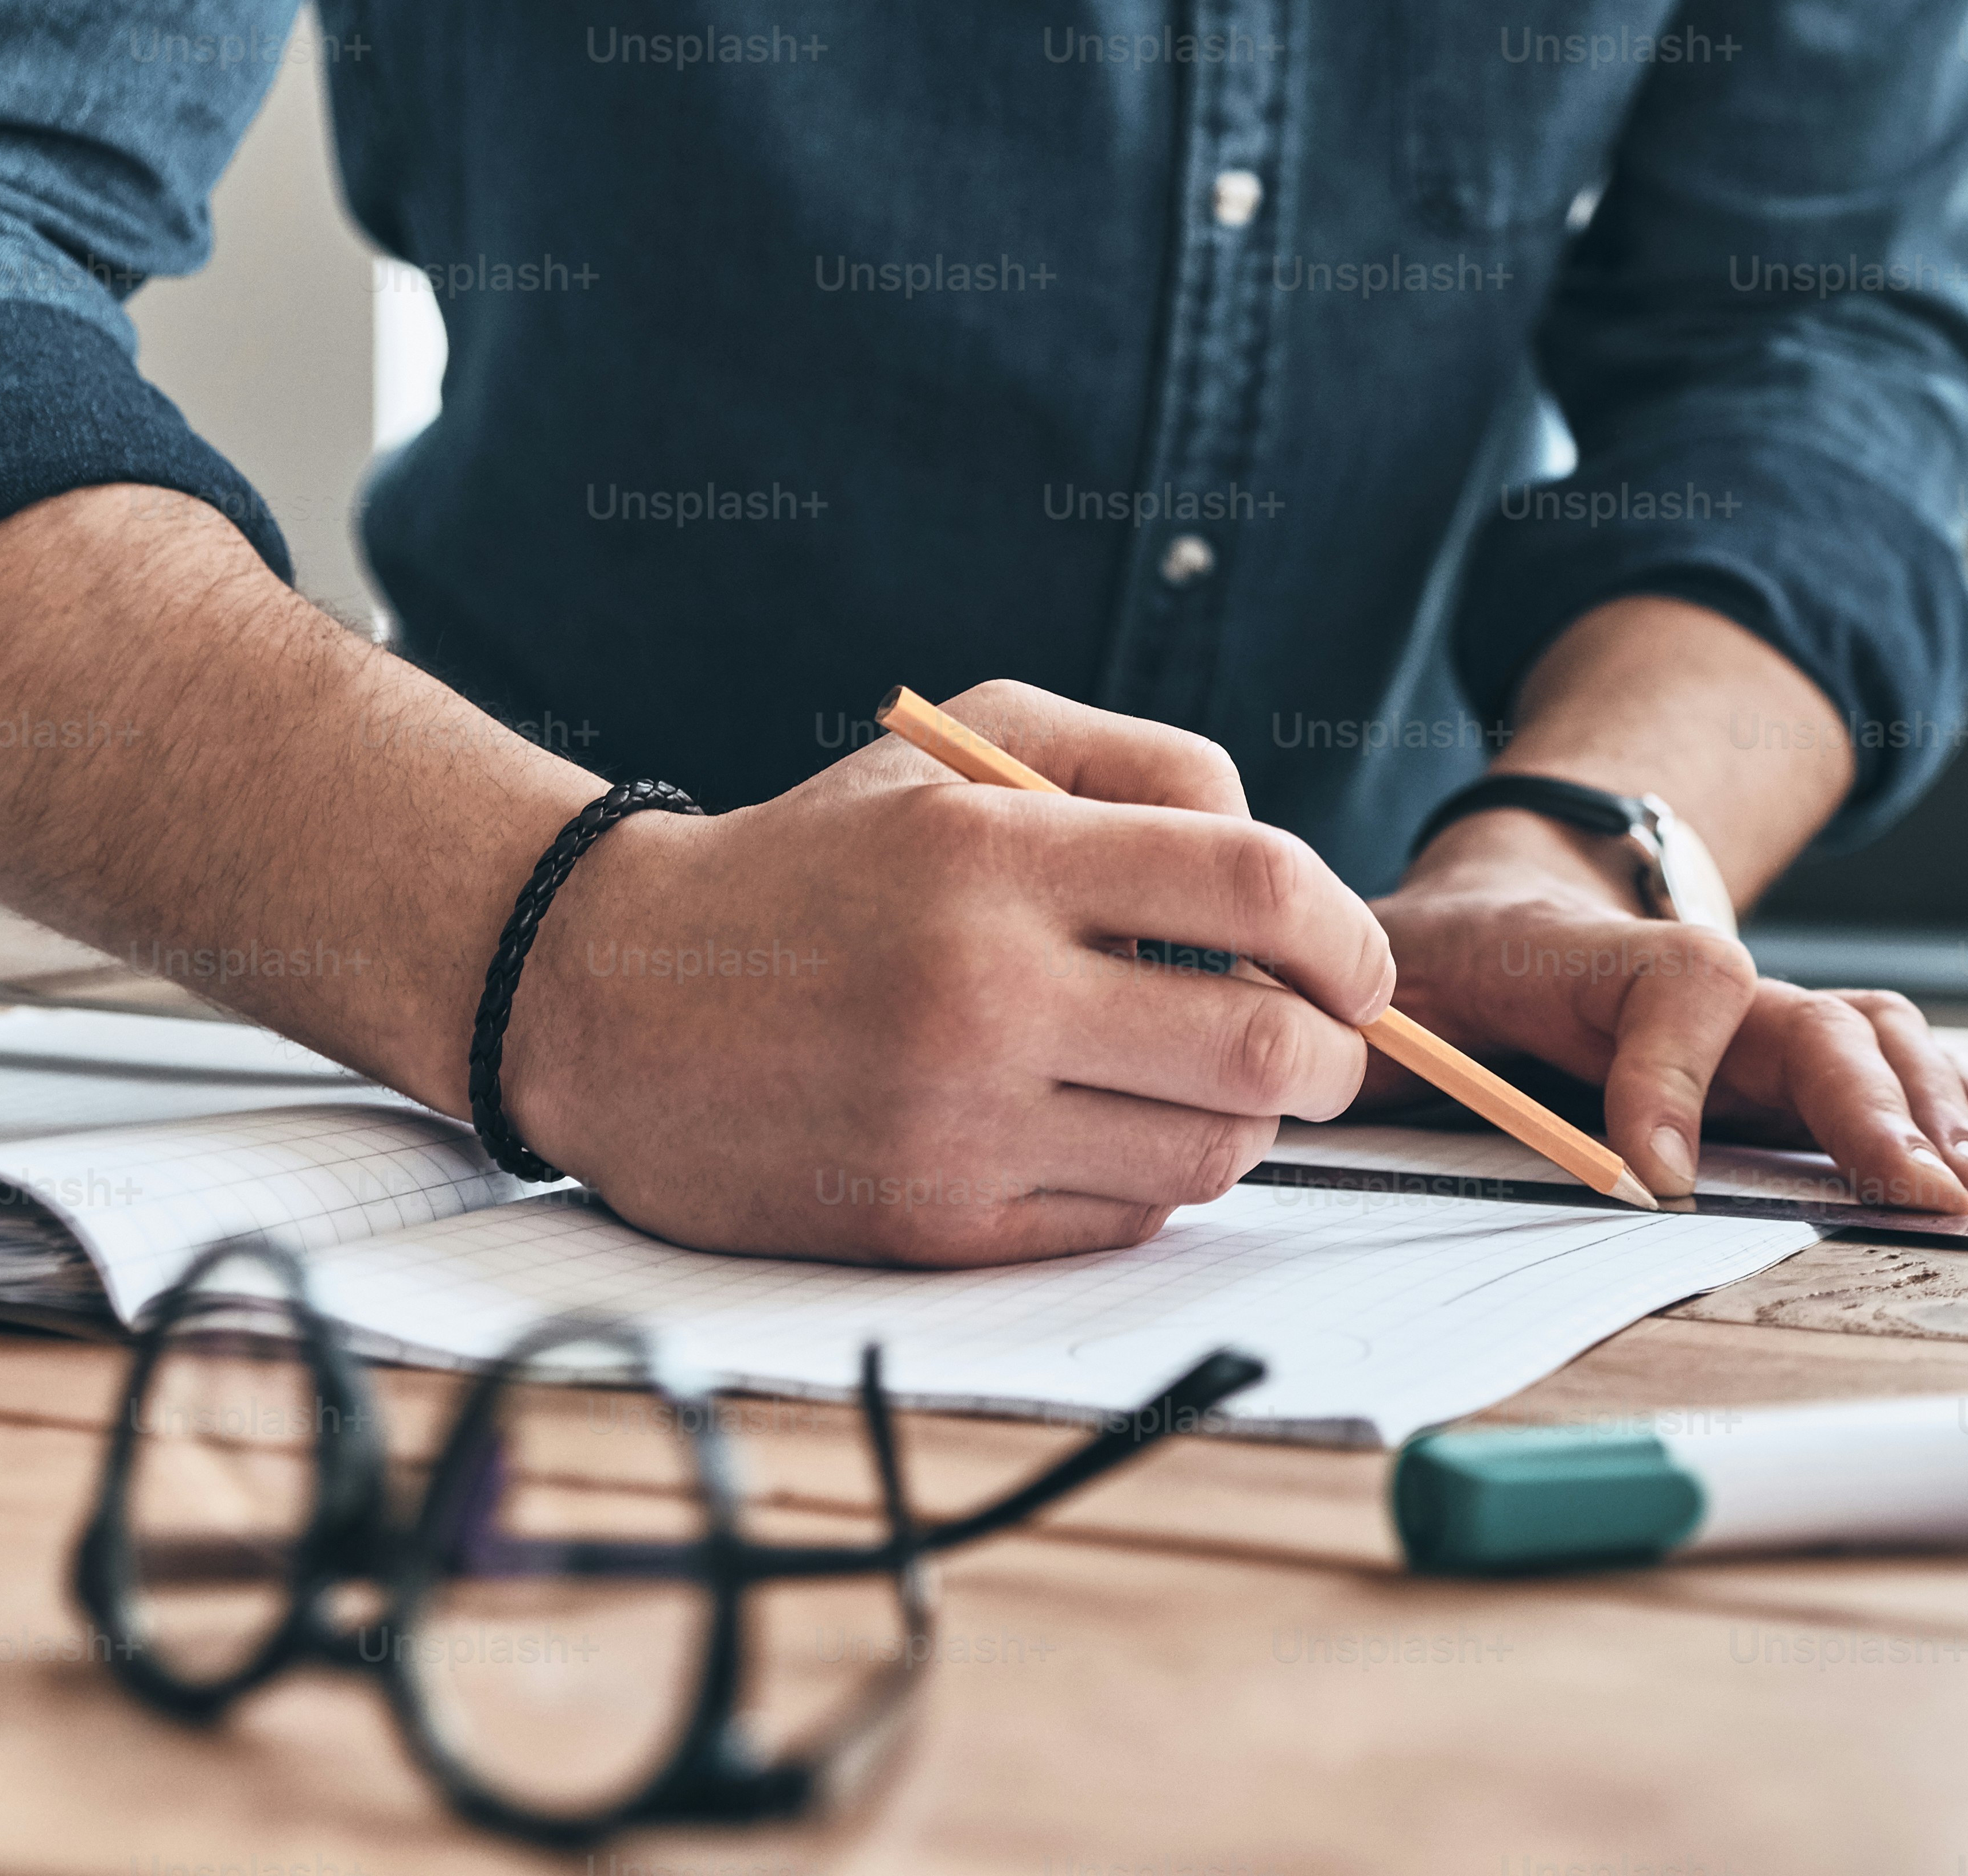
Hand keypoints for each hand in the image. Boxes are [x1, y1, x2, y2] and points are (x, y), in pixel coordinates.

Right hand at [502, 681, 1395, 1268]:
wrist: (613, 993)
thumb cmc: (818, 857)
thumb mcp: (966, 743)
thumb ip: (1144, 766)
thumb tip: (1277, 861)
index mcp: (999, 856)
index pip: (1259, 888)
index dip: (1347, 934)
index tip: (1354, 963)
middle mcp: (984, 993)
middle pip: (1264, 1047)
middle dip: (1329, 1050)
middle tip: (1314, 1036)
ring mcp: (958, 1121)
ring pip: (1209, 1153)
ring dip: (1241, 1119)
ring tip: (1190, 1073)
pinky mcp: (932, 1224)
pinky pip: (1124, 1222)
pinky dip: (1150, 1179)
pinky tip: (1103, 1125)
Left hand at [1373, 819, 1967, 1211]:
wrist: (1507, 897)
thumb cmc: (1434, 965)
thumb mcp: (1382, 991)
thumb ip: (1378, 1038)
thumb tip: (1356, 1091)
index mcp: (1595, 959)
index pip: (1674, 989)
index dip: (1667, 1083)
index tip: (1651, 1180)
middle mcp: (1706, 983)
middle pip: (1815, 1024)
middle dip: (1870, 1113)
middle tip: (1915, 1199)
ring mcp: (1766, 1018)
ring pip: (1877, 1043)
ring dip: (1937, 1117)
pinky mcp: (1798, 1057)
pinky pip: (1904, 1070)